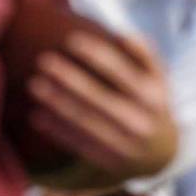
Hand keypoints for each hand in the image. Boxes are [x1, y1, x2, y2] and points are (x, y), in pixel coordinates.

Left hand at [29, 33, 177, 185]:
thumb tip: (123, 35)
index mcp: (152, 96)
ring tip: (34, 84)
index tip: (70, 40)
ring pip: (85, 121)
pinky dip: (56, 130)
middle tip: (43, 60)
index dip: (96, 55)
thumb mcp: (158, 79)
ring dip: (57, 103)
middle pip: (98, 98)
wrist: (161, 155)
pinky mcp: (107, 161)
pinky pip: (78, 144)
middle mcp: (139, 121)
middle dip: (69, 78)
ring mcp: (123, 144)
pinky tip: (36, 115)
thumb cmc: (151, 103)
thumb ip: (145, 55)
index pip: (121, 72)